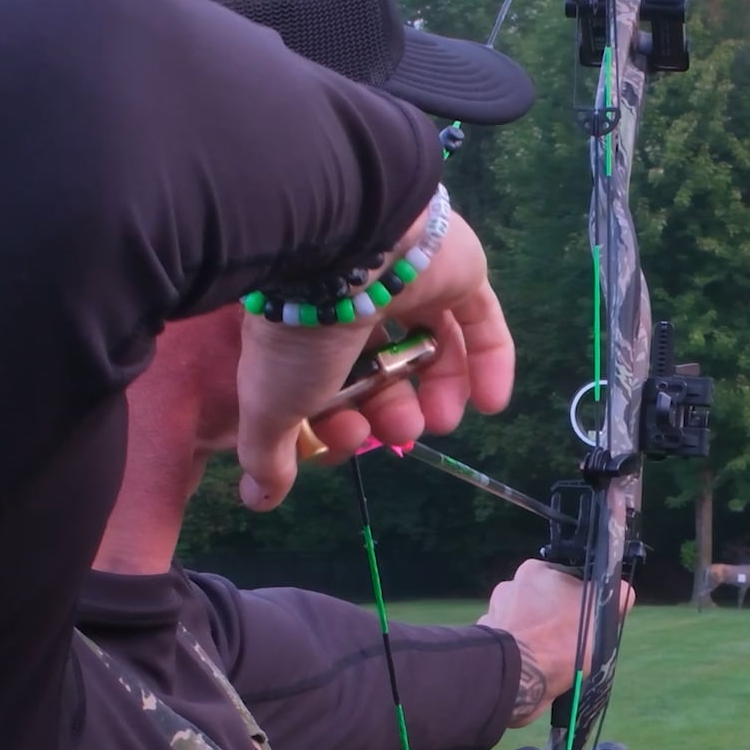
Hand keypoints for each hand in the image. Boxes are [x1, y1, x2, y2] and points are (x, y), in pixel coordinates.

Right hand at [234, 201, 515, 509]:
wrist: (343, 250)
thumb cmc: (299, 335)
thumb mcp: (271, 404)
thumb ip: (267, 453)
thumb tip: (259, 500)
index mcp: (304, 332)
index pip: (327, 385)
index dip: (340, 421)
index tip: (348, 439)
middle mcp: (354, 307)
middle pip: (381, 372)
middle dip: (391, 414)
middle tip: (400, 434)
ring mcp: (408, 287)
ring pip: (430, 350)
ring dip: (437, 395)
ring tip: (440, 420)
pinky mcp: (456, 273)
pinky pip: (480, 323)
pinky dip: (488, 364)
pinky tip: (491, 404)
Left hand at [479, 559, 634, 727]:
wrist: (516, 677)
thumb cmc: (561, 640)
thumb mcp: (601, 615)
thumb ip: (615, 597)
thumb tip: (621, 591)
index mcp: (534, 571)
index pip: (567, 581)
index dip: (582, 602)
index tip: (589, 622)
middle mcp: (509, 588)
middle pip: (546, 603)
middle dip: (558, 622)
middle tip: (573, 644)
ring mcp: (494, 615)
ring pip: (529, 625)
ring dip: (541, 640)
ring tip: (555, 660)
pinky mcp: (487, 642)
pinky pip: (512, 646)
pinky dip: (523, 655)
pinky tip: (536, 668)